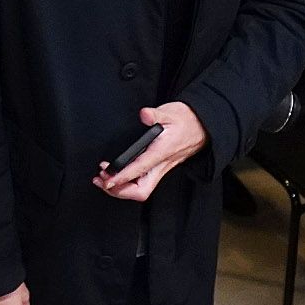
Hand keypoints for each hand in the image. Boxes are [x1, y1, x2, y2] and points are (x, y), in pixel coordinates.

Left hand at [93, 101, 207, 201]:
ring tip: (104, 180)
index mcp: (162, 152)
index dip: (122, 176)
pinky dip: (127, 184)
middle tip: (101, 181)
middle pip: (141, 191)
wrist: (202, 127)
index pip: (140, 169)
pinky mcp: (159, 169)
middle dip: (119, 191)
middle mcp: (161, 165)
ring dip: (121, 189)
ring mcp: (161, 169)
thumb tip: (144, 114)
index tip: (107, 178)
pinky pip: (143, 184)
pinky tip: (117, 177)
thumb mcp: (170, 112)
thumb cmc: (186, 121)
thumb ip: (155, 114)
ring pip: (141, 190)